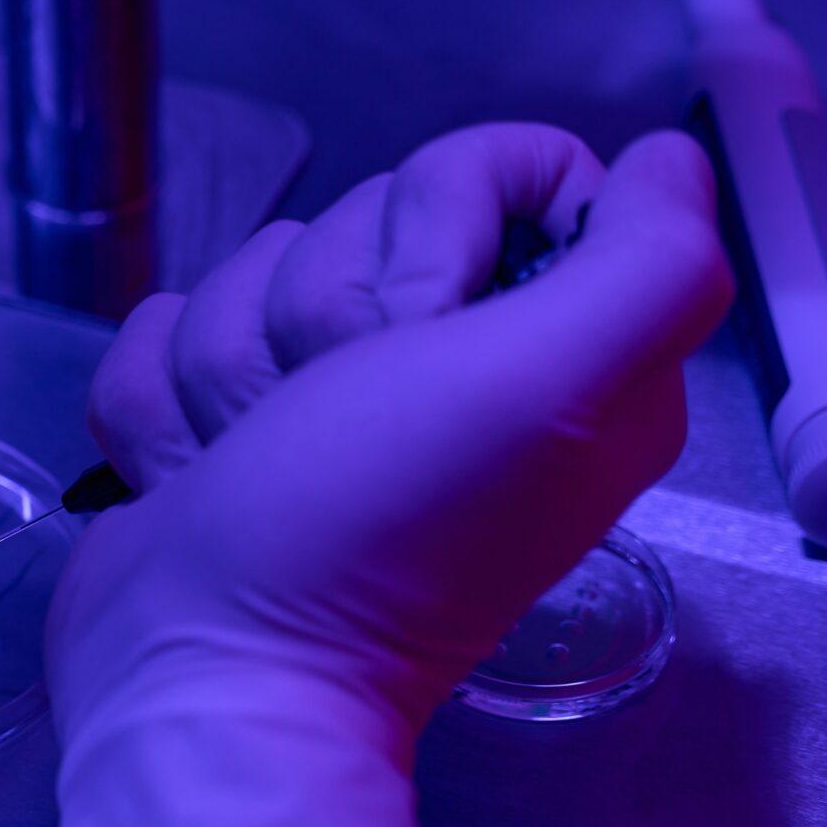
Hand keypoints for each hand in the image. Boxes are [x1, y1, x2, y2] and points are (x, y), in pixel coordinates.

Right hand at [44, 125, 732, 826]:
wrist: (209, 669)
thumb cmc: (377, 531)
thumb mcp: (553, 388)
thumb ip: (651, 260)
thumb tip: (667, 158)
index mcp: (561, 343)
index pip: (505, 164)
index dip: (438, 223)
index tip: (425, 326)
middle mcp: (453, 360)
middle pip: (359, 210)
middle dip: (320, 311)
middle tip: (337, 419)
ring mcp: (322, 392)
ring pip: (247, 270)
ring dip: (231, 371)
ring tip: (259, 465)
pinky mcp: (217, 422)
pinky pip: (159, 333)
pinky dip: (159, 412)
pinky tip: (199, 481)